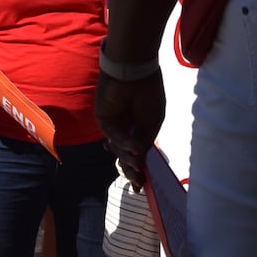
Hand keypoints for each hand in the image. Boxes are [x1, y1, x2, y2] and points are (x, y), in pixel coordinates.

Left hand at [95, 69, 165, 186]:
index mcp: (138, 127)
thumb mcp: (153, 122)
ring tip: (138, 165)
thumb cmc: (148, 93)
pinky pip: (114, 135)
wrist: (136, 71)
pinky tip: (135, 147)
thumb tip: (139, 160)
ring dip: (128, 157)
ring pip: (118, 147)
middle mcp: (125, 127)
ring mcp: (113, 123)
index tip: (143, 185)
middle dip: (131, 169)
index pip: (137, 151)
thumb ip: (145, 141)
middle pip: (125, 154)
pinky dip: (124, 143)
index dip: (140, 168)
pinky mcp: (103, 119)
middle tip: (138, 183)